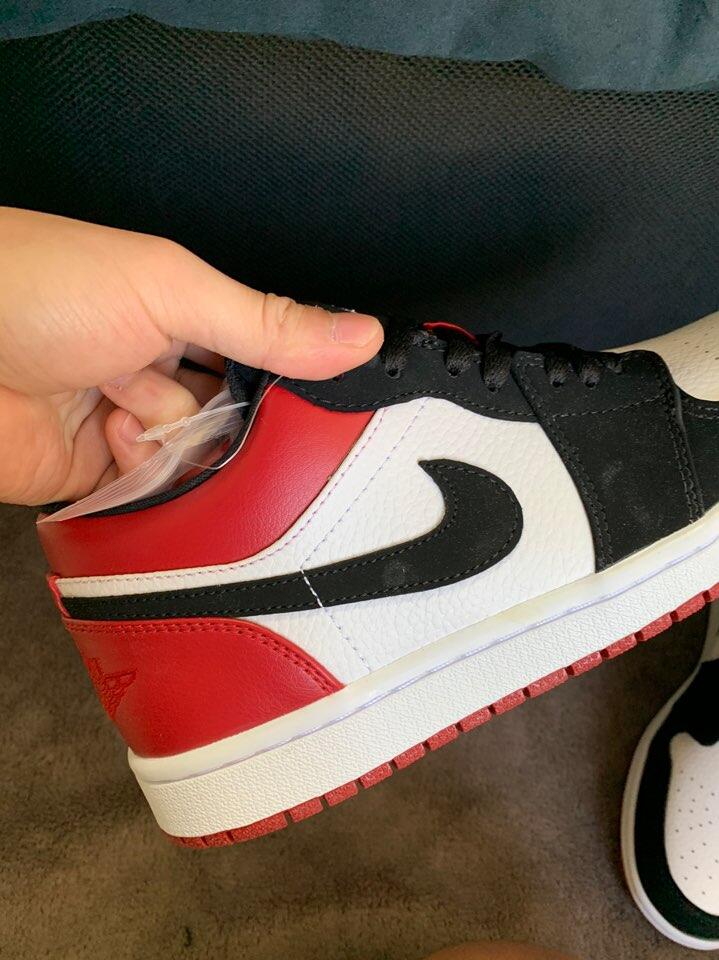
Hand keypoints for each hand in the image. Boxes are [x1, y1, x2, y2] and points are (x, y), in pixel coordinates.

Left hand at [0, 208, 382, 505]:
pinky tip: (113, 439)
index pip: (265, 358)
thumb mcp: (170, 291)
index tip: (322, 403)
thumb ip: (267, 323)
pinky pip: (154, 496)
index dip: (292, 382)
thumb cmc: (35, 286)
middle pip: (237, 420)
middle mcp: (161, 370)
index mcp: (184, 314)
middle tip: (207, 399)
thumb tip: (358, 334)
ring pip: (200, 463)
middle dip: (229, 420)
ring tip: (128, 403)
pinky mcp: (99, 476)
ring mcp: (130, 424)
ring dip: (174, 443)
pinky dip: (143, 478)